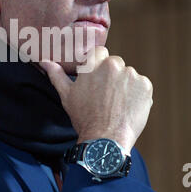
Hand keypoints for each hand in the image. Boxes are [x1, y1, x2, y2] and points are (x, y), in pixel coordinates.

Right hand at [39, 46, 153, 151]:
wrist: (106, 139)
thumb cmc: (84, 117)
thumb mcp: (67, 95)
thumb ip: (57, 74)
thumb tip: (45, 61)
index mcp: (94, 63)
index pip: (100, 52)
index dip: (98, 65)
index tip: (97, 78)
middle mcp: (114, 65)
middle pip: (115, 63)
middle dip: (111, 75)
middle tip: (106, 95)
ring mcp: (132, 75)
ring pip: (128, 75)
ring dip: (125, 84)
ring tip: (117, 103)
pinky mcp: (145, 86)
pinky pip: (141, 85)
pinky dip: (137, 93)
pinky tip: (127, 106)